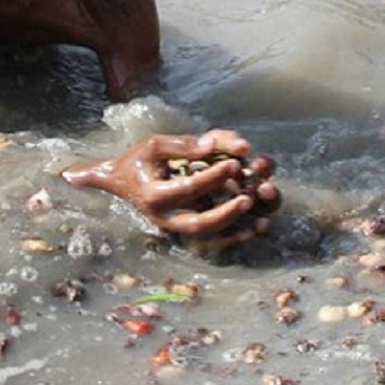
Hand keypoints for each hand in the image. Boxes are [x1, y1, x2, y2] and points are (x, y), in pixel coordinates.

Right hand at [61, 129, 280, 236]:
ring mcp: (178, 227)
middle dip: (226, 213)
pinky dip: (238, 235)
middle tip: (249, 198)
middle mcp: (166, 217)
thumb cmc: (140, 161)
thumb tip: (210, 145)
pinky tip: (260, 226)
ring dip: (238, 227)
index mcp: (155, 196)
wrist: (121, 182)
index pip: (189, 188)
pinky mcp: (187, 229)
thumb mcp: (153, 146)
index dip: (213, 176)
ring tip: (263, 218)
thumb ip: (182, 145)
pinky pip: (215, 240)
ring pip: (211, 235)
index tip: (234, 163)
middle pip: (200, 223)